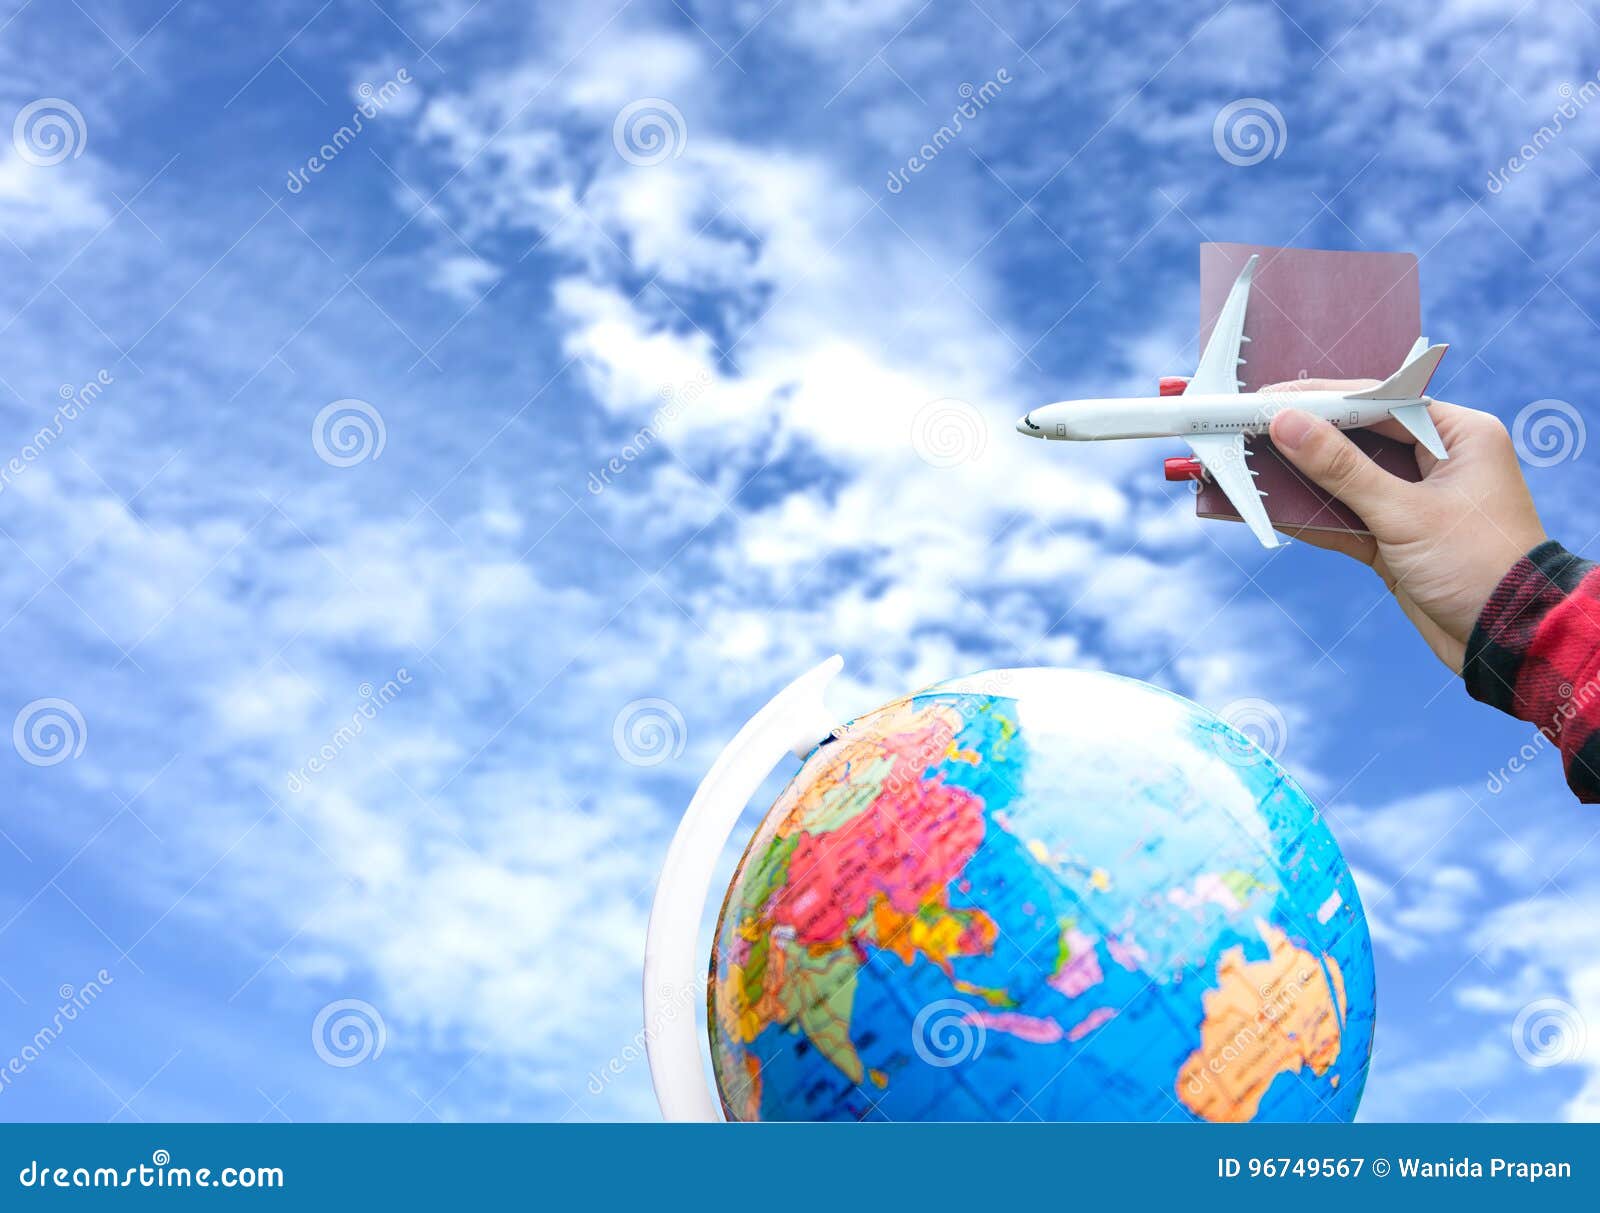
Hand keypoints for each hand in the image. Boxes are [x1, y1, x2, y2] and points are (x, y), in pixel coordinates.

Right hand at [1258, 381, 1546, 670]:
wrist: (1509, 641)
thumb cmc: (1478, 566)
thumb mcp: (1405, 514)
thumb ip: (1341, 469)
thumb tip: (1287, 424)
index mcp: (1459, 435)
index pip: (1380, 401)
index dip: (1322, 400)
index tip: (1270, 400)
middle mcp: (1438, 460)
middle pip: (1357, 437)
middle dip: (1304, 437)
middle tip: (1250, 427)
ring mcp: (1416, 501)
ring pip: (1346, 479)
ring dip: (1301, 478)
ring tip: (1248, 465)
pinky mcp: (1397, 538)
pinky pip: (1345, 517)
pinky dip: (1311, 516)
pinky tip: (1268, 509)